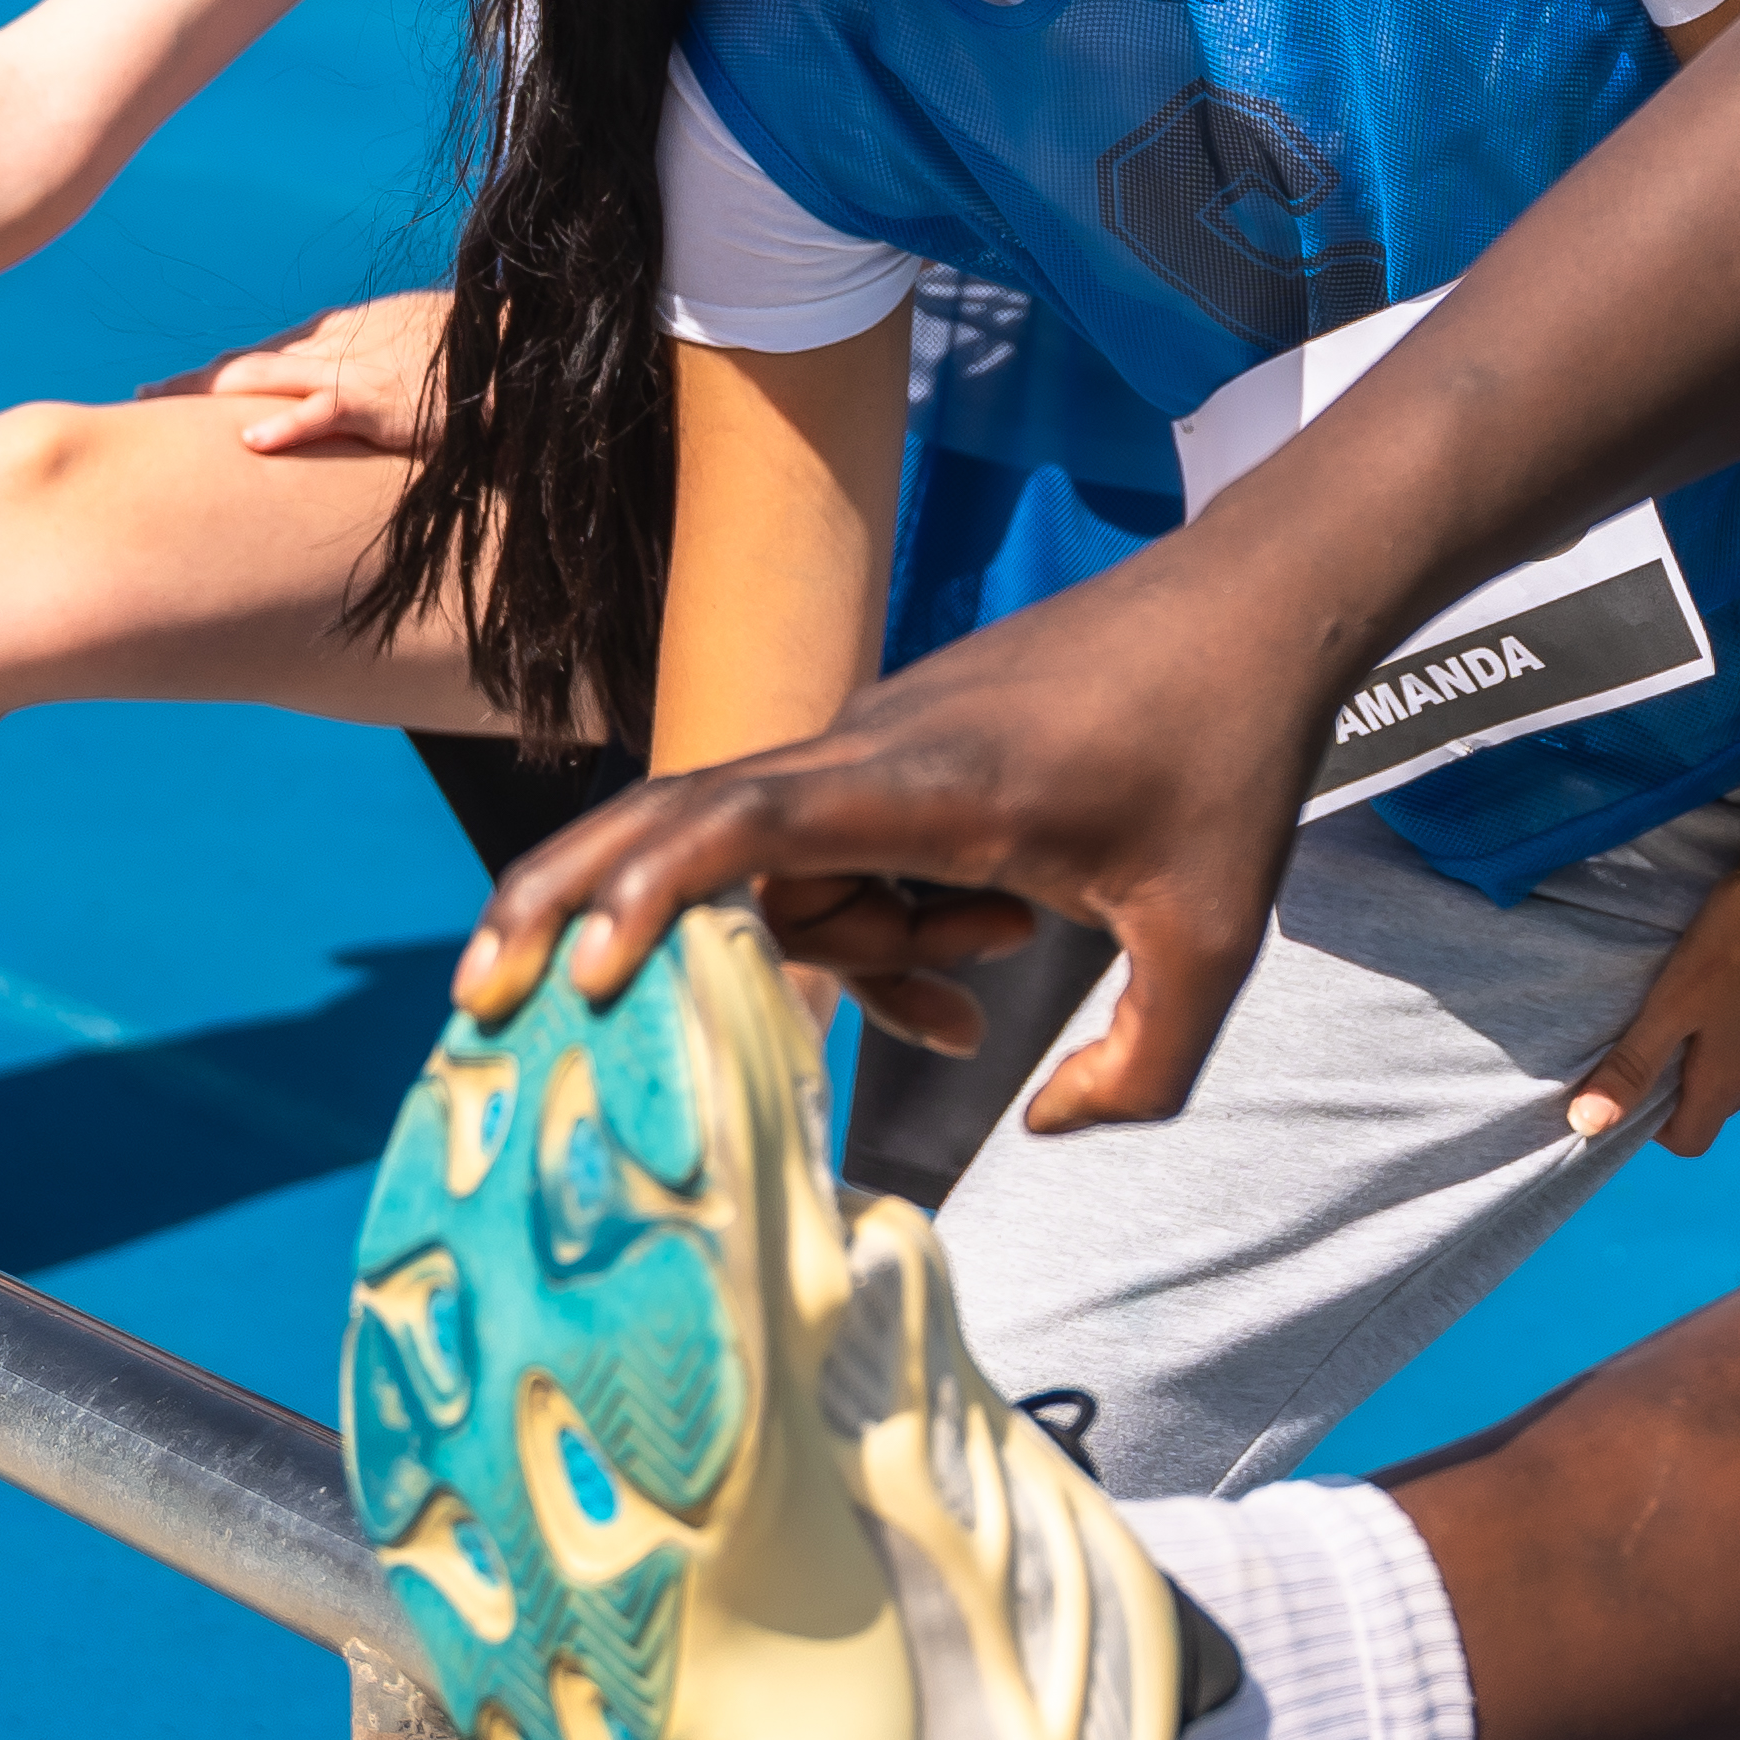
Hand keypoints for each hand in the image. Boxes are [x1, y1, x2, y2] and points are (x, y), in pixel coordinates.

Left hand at [151, 289, 449, 461]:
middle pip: (241, 364)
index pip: (255, 357)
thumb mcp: (397, 355)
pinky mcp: (380, 400)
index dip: (207, 374)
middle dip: (188, 383)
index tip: (160, 392)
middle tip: (137, 398)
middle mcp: (329, 348)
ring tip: (159, 404)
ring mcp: (351, 370)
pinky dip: (289, 425)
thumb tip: (330, 406)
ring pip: (262, 377)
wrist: (507, 344)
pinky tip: (252, 442)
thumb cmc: (458, 354)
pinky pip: (325, 409)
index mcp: (333, 339)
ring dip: (208, 392)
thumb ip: (359, 375)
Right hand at [472, 532, 1352, 1129]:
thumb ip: (1144, 1070)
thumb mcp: (1214, 942)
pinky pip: (831, 853)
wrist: (1253, 610)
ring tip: (996, 956)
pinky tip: (984, 946)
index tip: (589, 967)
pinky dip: (874, 918)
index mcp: (931, 781)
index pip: (749, 822)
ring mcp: (871, 746)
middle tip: (486, 996)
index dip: (653, 891)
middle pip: (686, 825)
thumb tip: (1042, 1129)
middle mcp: (870, 750)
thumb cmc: (1229, 760)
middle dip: (583, 905)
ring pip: (782, 869)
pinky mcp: (891, 756)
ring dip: (853, 947)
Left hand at [1563, 816, 1739, 1155]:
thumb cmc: (1738, 947)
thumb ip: (1633, 1063)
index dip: (1659, 1125)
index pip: (1691, 1140)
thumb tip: (1587, 1126)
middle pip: (1725, 1099)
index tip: (1644, 1080)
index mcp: (1729, 1081)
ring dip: (1738, 1042)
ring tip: (1720, 989)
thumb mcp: (1672, 1001)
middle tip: (1674, 1021)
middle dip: (1695, 1075)